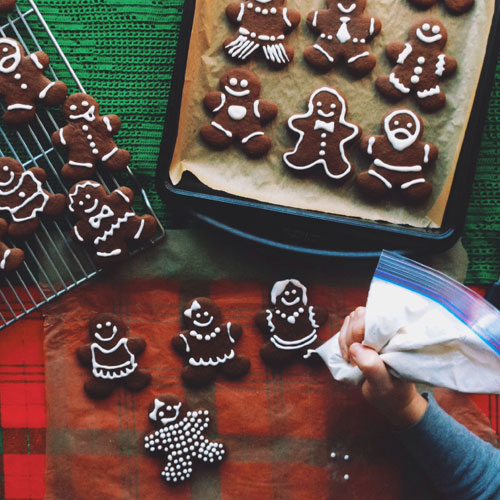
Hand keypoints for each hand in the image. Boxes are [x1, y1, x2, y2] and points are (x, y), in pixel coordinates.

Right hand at [339, 307, 427, 427]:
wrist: (394, 400)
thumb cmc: (393, 393)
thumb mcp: (383, 385)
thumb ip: (372, 367)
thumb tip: (355, 347)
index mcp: (396, 336)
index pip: (375, 316)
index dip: (360, 330)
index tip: (356, 353)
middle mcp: (386, 330)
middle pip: (360, 316)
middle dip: (350, 337)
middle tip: (353, 360)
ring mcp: (374, 332)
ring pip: (352, 320)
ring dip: (345, 339)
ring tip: (350, 360)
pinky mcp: (364, 336)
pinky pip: (347, 328)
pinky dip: (342, 341)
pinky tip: (347, 356)